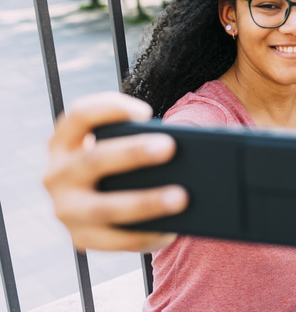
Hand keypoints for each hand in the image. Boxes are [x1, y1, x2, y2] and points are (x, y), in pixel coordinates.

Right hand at [45, 92, 187, 251]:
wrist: (98, 209)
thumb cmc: (119, 167)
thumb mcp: (119, 151)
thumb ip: (138, 143)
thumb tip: (184, 151)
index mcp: (63, 143)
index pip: (79, 116)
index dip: (111, 109)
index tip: (146, 112)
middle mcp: (57, 174)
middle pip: (93, 160)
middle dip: (132, 153)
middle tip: (170, 147)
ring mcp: (65, 210)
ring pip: (103, 207)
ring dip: (145, 202)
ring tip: (181, 196)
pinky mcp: (80, 239)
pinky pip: (114, 240)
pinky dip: (144, 235)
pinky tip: (171, 228)